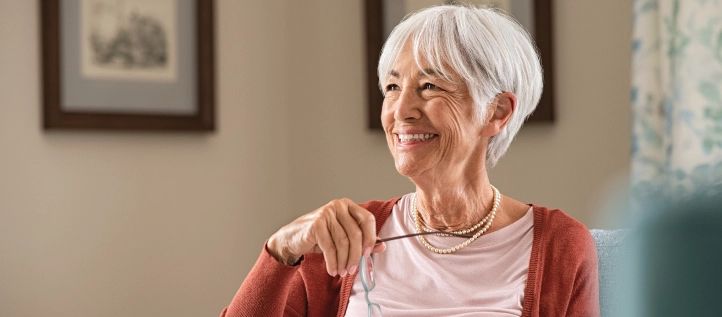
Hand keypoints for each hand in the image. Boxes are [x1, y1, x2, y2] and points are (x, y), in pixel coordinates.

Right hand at [267, 198, 384, 275]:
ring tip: (342, 272)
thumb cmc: (320, 237)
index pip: (368, 219)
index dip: (371, 237)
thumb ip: (362, 240)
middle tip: (353, 269)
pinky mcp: (316, 224)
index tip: (368, 254)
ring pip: (343, 243)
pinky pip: (330, 248)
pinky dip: (333, 262)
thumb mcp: (342, 238)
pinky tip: (332, 269)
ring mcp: (326, 213)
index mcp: (348, 206)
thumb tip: (382, 245)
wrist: (292, 238)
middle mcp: (338, 206)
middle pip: (356, 234)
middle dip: (356, 256)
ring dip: (344, 261)